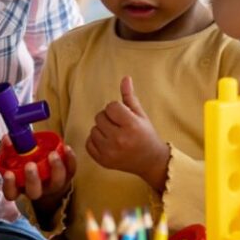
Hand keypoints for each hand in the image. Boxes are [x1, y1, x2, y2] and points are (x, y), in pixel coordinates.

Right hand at [7, 144, 75, 210]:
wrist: (48, 173)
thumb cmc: (27, 163)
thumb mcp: (14, 157)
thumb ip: (8, 149)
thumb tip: (7, 138)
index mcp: (20, 187)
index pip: (11, 193)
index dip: (9, 185)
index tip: (9, 174)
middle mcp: (37, 190)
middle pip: (34, 191)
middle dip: (32, 179)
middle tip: (30, 165)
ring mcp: (54, 184)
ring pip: (56, 182)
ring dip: (55, 168)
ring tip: (52, 154)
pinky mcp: (68, 176)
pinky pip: (71, 170)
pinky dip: (70, 159)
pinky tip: (66, 148)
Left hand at [85, 77, 169, 193]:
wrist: (151, 161)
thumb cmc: (146, 135)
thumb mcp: (141, 115)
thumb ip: (130, 97)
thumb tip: (125, 78)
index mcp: (131, 125)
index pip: (111, 106)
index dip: (116, 109)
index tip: (124, 116)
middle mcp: (119, 139)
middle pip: (99, 117)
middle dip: (108, 118)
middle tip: (119, 125)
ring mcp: (110, 152)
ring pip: (93, 129)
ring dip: (101, 129)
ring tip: (114, 134)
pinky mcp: (103, 161)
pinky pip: (88, 143)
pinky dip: (95, 141)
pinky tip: (107, 142)